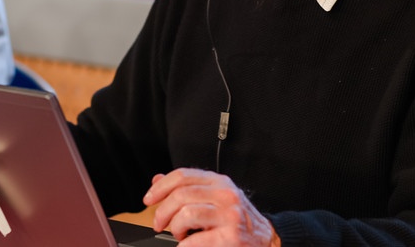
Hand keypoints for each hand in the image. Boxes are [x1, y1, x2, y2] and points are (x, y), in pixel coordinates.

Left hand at [144, 168, 279, 246]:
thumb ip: (189, 189)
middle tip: (159, 225)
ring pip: (186, 213)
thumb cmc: (238, 220)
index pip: (183, 175)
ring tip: (179, 235)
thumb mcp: (215, 197)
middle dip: (163, 212)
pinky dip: (184, 246)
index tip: (149, 199)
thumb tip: (157, 180)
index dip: (160, 186)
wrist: (266, 239)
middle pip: (181, 194)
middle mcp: (225, 194)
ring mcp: (230, 214)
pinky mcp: (231, 236)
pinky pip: (196, 240)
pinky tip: (186, 246)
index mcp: (219, 182)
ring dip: (175, 228)